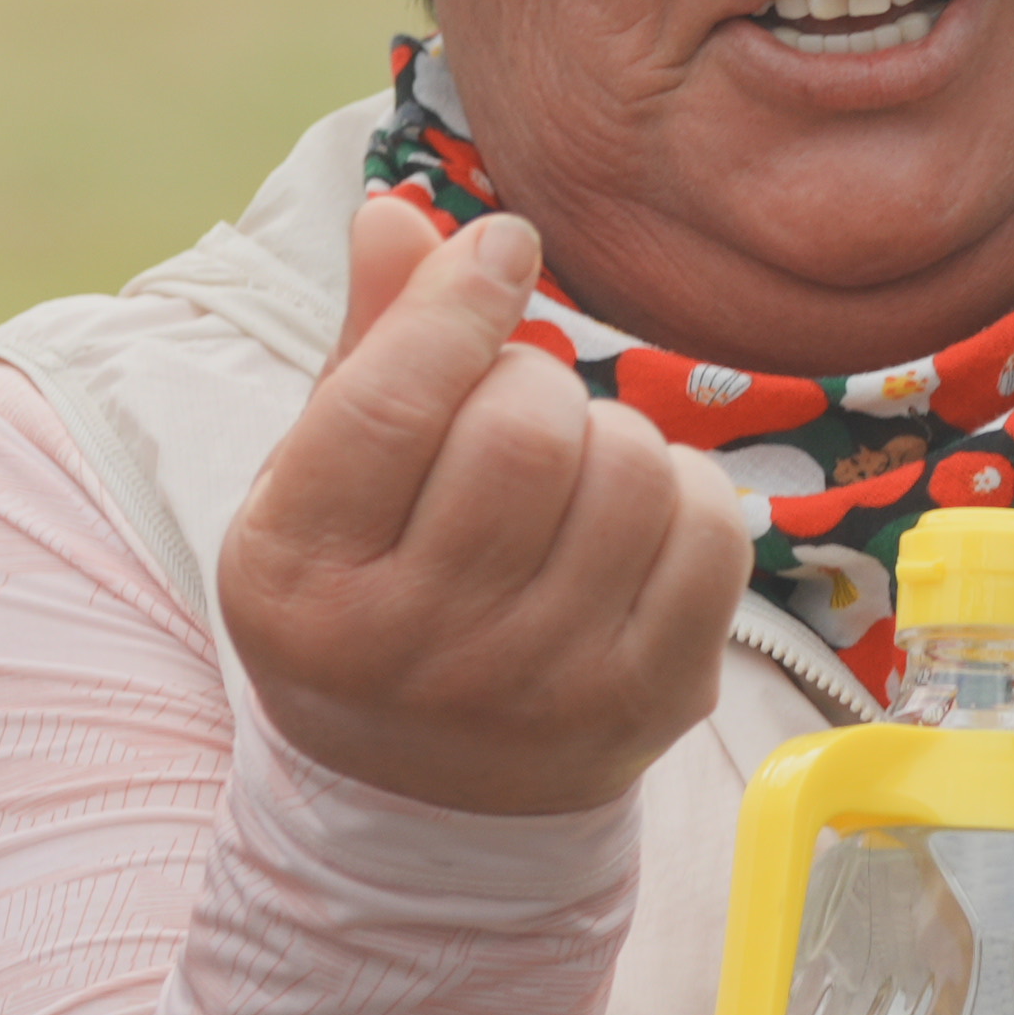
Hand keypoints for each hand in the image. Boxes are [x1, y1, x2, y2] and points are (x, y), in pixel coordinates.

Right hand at [217, 199, 760, 816]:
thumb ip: (366, 350)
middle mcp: (416, 650)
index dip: (460, 297)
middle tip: (513, 401)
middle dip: (533, 377)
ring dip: (611, 434)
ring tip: (569, 469)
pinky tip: (633, 516)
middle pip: (527, 431)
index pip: (396, 401)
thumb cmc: (363, 599)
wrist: (421, 803)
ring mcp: (541, 688)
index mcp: (302, 581)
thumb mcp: (319, 486)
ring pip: (632, 470)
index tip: (502, 249)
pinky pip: (711, 533)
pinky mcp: (648, 703)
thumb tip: (399, 212)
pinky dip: (685, 492)